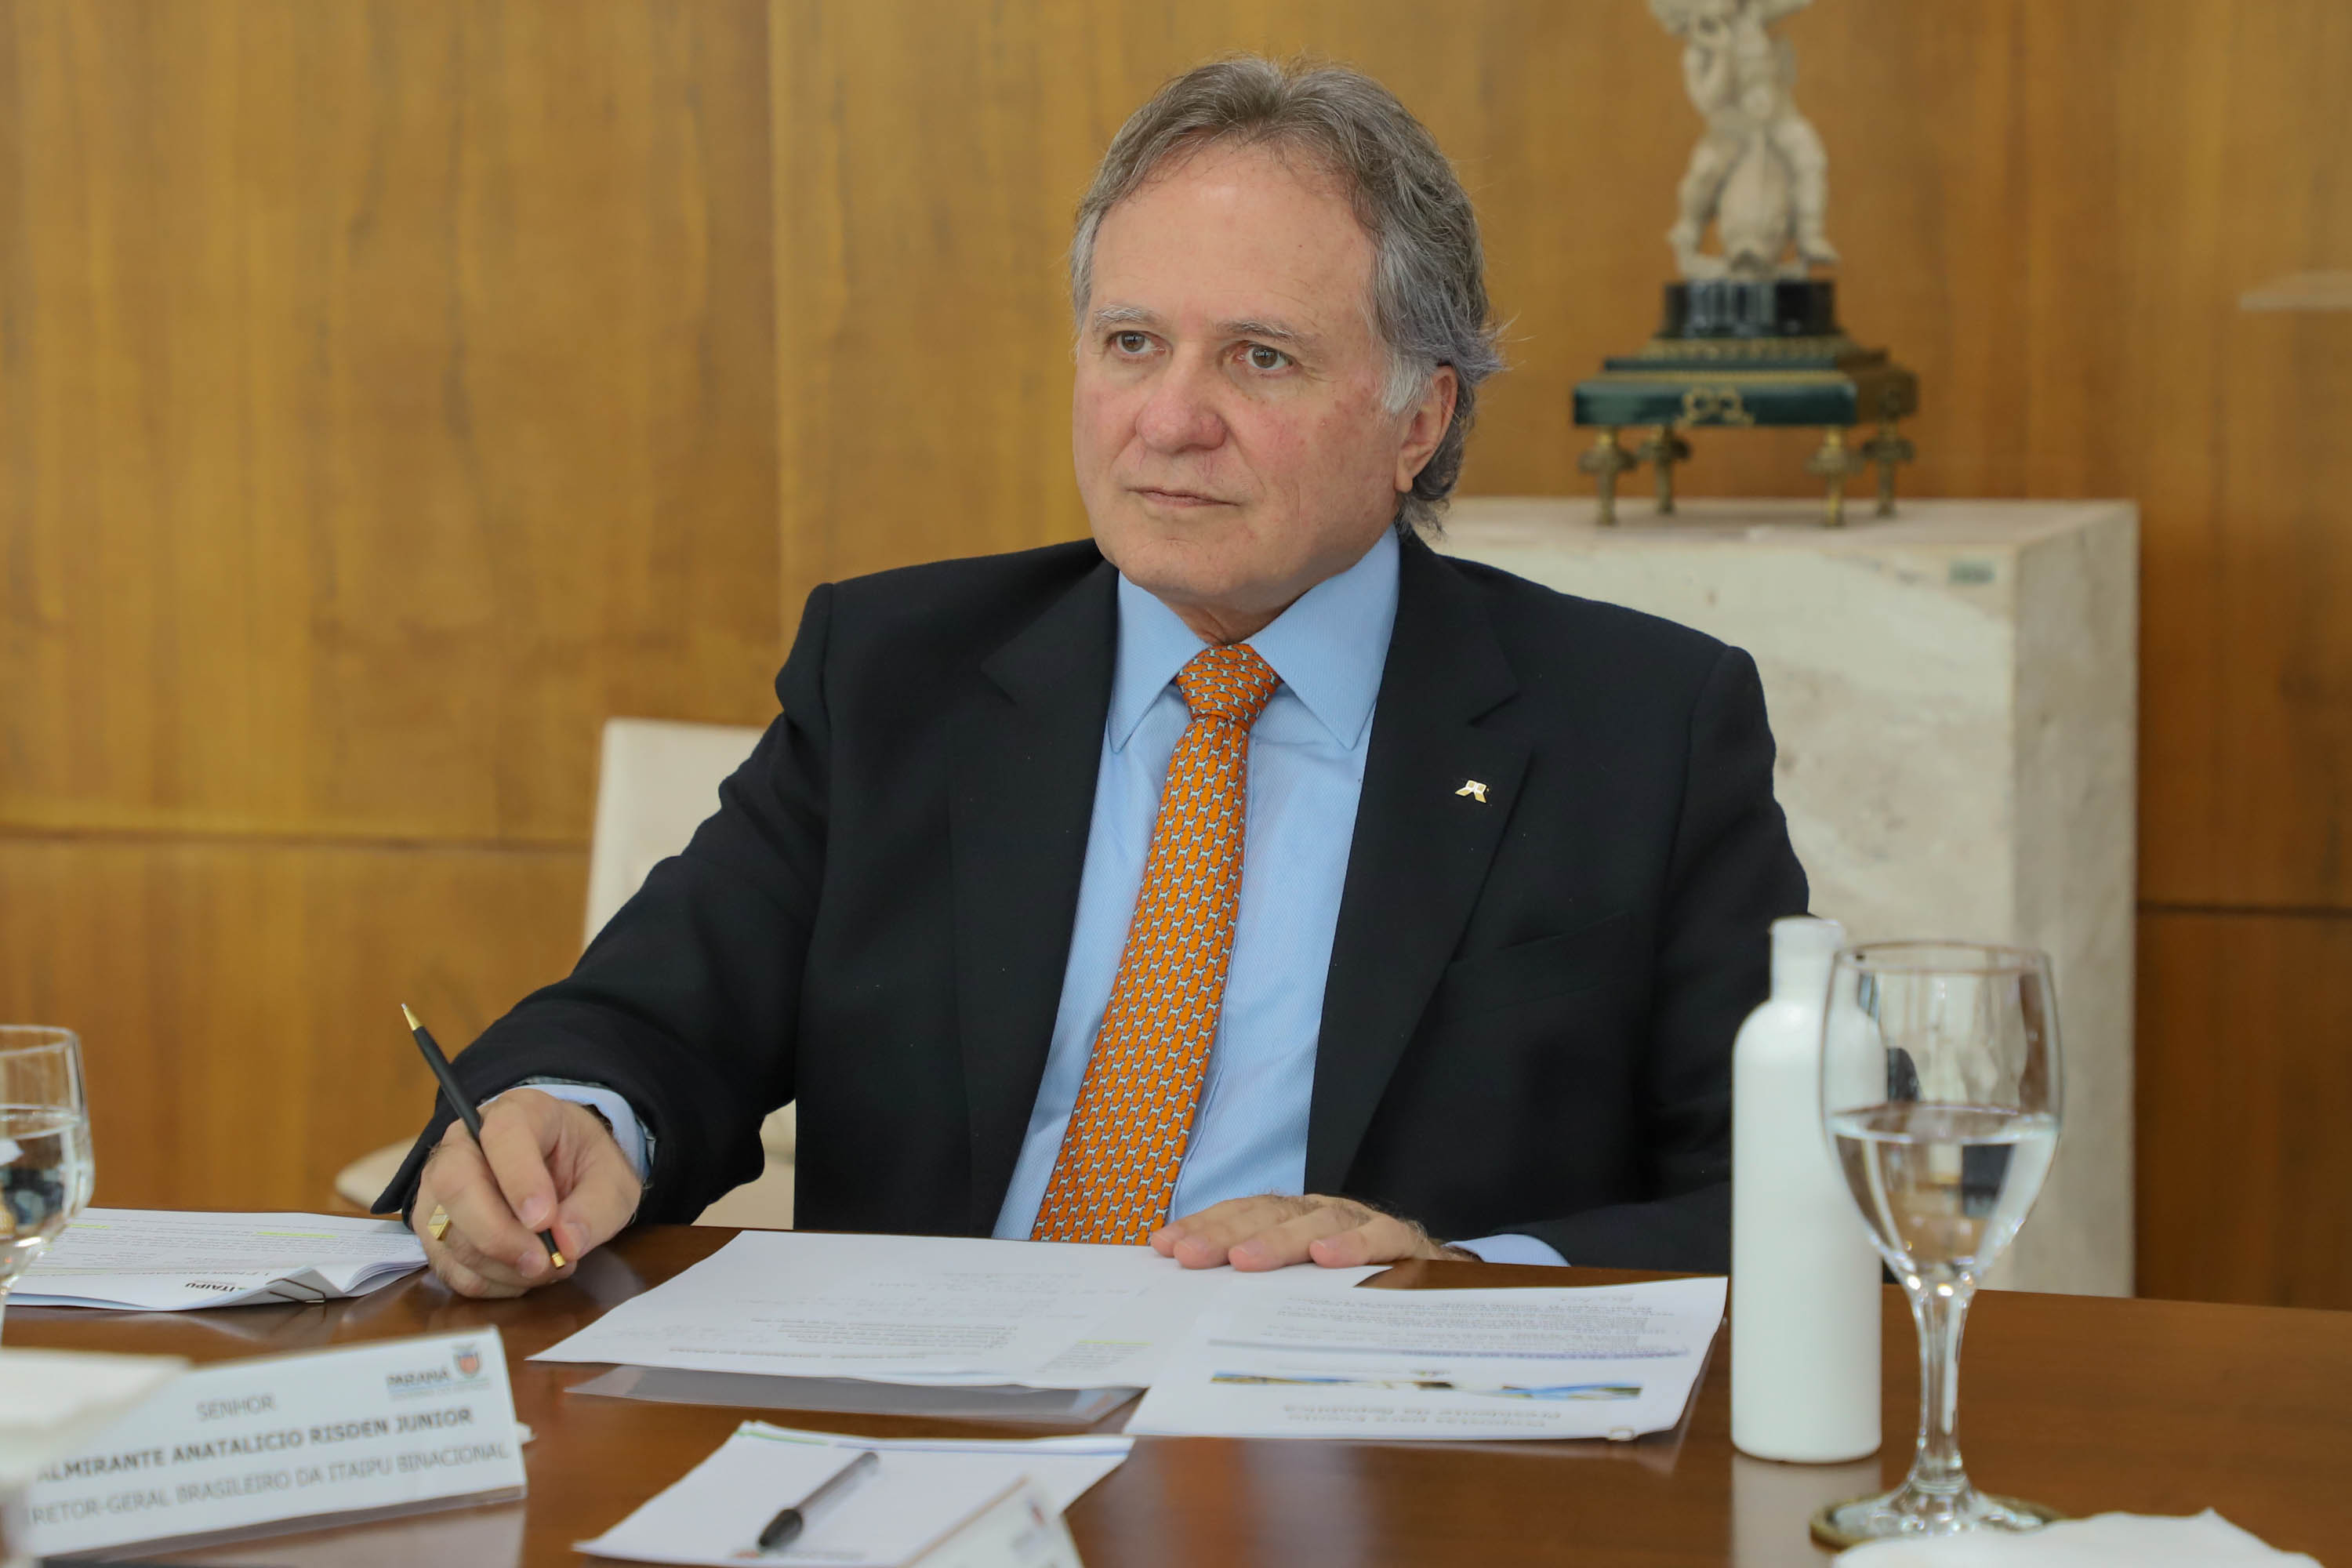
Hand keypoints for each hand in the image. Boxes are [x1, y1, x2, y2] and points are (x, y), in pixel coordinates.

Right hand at [411, 1089, 642, 1297]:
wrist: (560, 1171)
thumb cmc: (583, 1165)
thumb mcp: (613, 1179)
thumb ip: (597, 1206)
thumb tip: (567, 1243)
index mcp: (518, 1112)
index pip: (502, 1135)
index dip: (519, 1179)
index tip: (544, 1220)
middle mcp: (465, 1142)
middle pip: (455, 1184)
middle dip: (498, 1235)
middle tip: (543, 1261)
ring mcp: (439, 1184)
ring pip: (446, 1231)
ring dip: (499, 1265)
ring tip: (547, 1267)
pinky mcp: (431, 1226)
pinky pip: (447, 1265)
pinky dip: (487, 1282)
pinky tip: (522, 1276)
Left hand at [1149, 1193, 1474, 1271]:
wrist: (1436, 1284)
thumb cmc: (1357, 1287)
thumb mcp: (1303, 1287)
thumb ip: (1259, 1287)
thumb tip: (1191, 1300)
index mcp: (1294, 1220)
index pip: (1242, 1214)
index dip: (1204, 1225)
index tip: (1164, 1246)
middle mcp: (1323, 1214)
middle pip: (1270, 1214)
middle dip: (1225, 1233)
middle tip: (1190, 1256)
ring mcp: (1362, 1223)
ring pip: (1318, 1219)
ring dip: (1279, 1239)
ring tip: (1245, 1260)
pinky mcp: (1402, 1242)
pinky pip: (1380, 1236)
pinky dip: (1354, 1245)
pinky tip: (1326, 1258)